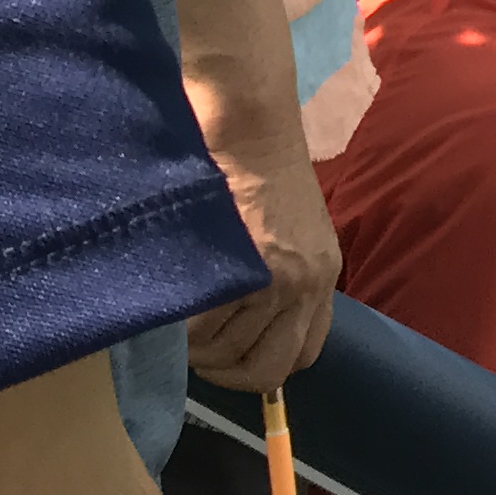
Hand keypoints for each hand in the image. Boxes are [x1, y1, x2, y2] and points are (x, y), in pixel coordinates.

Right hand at [188, 112, 340, 389]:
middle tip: (193, 347)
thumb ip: (278, 278)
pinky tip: (173, 298)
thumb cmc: (256, 166)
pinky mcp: (250, 270)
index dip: (261, 366)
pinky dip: (182, 325)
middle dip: (223, 370)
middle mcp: (309, 285)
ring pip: (228, 354)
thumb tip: (242, 330)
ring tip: (178, 316)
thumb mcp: (287, 229)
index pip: (302, 356)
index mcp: (322, 276)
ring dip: (196, 347)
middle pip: (266, 371)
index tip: (229, 354)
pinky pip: (204, 329)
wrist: (248, 123)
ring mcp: (282, 280)